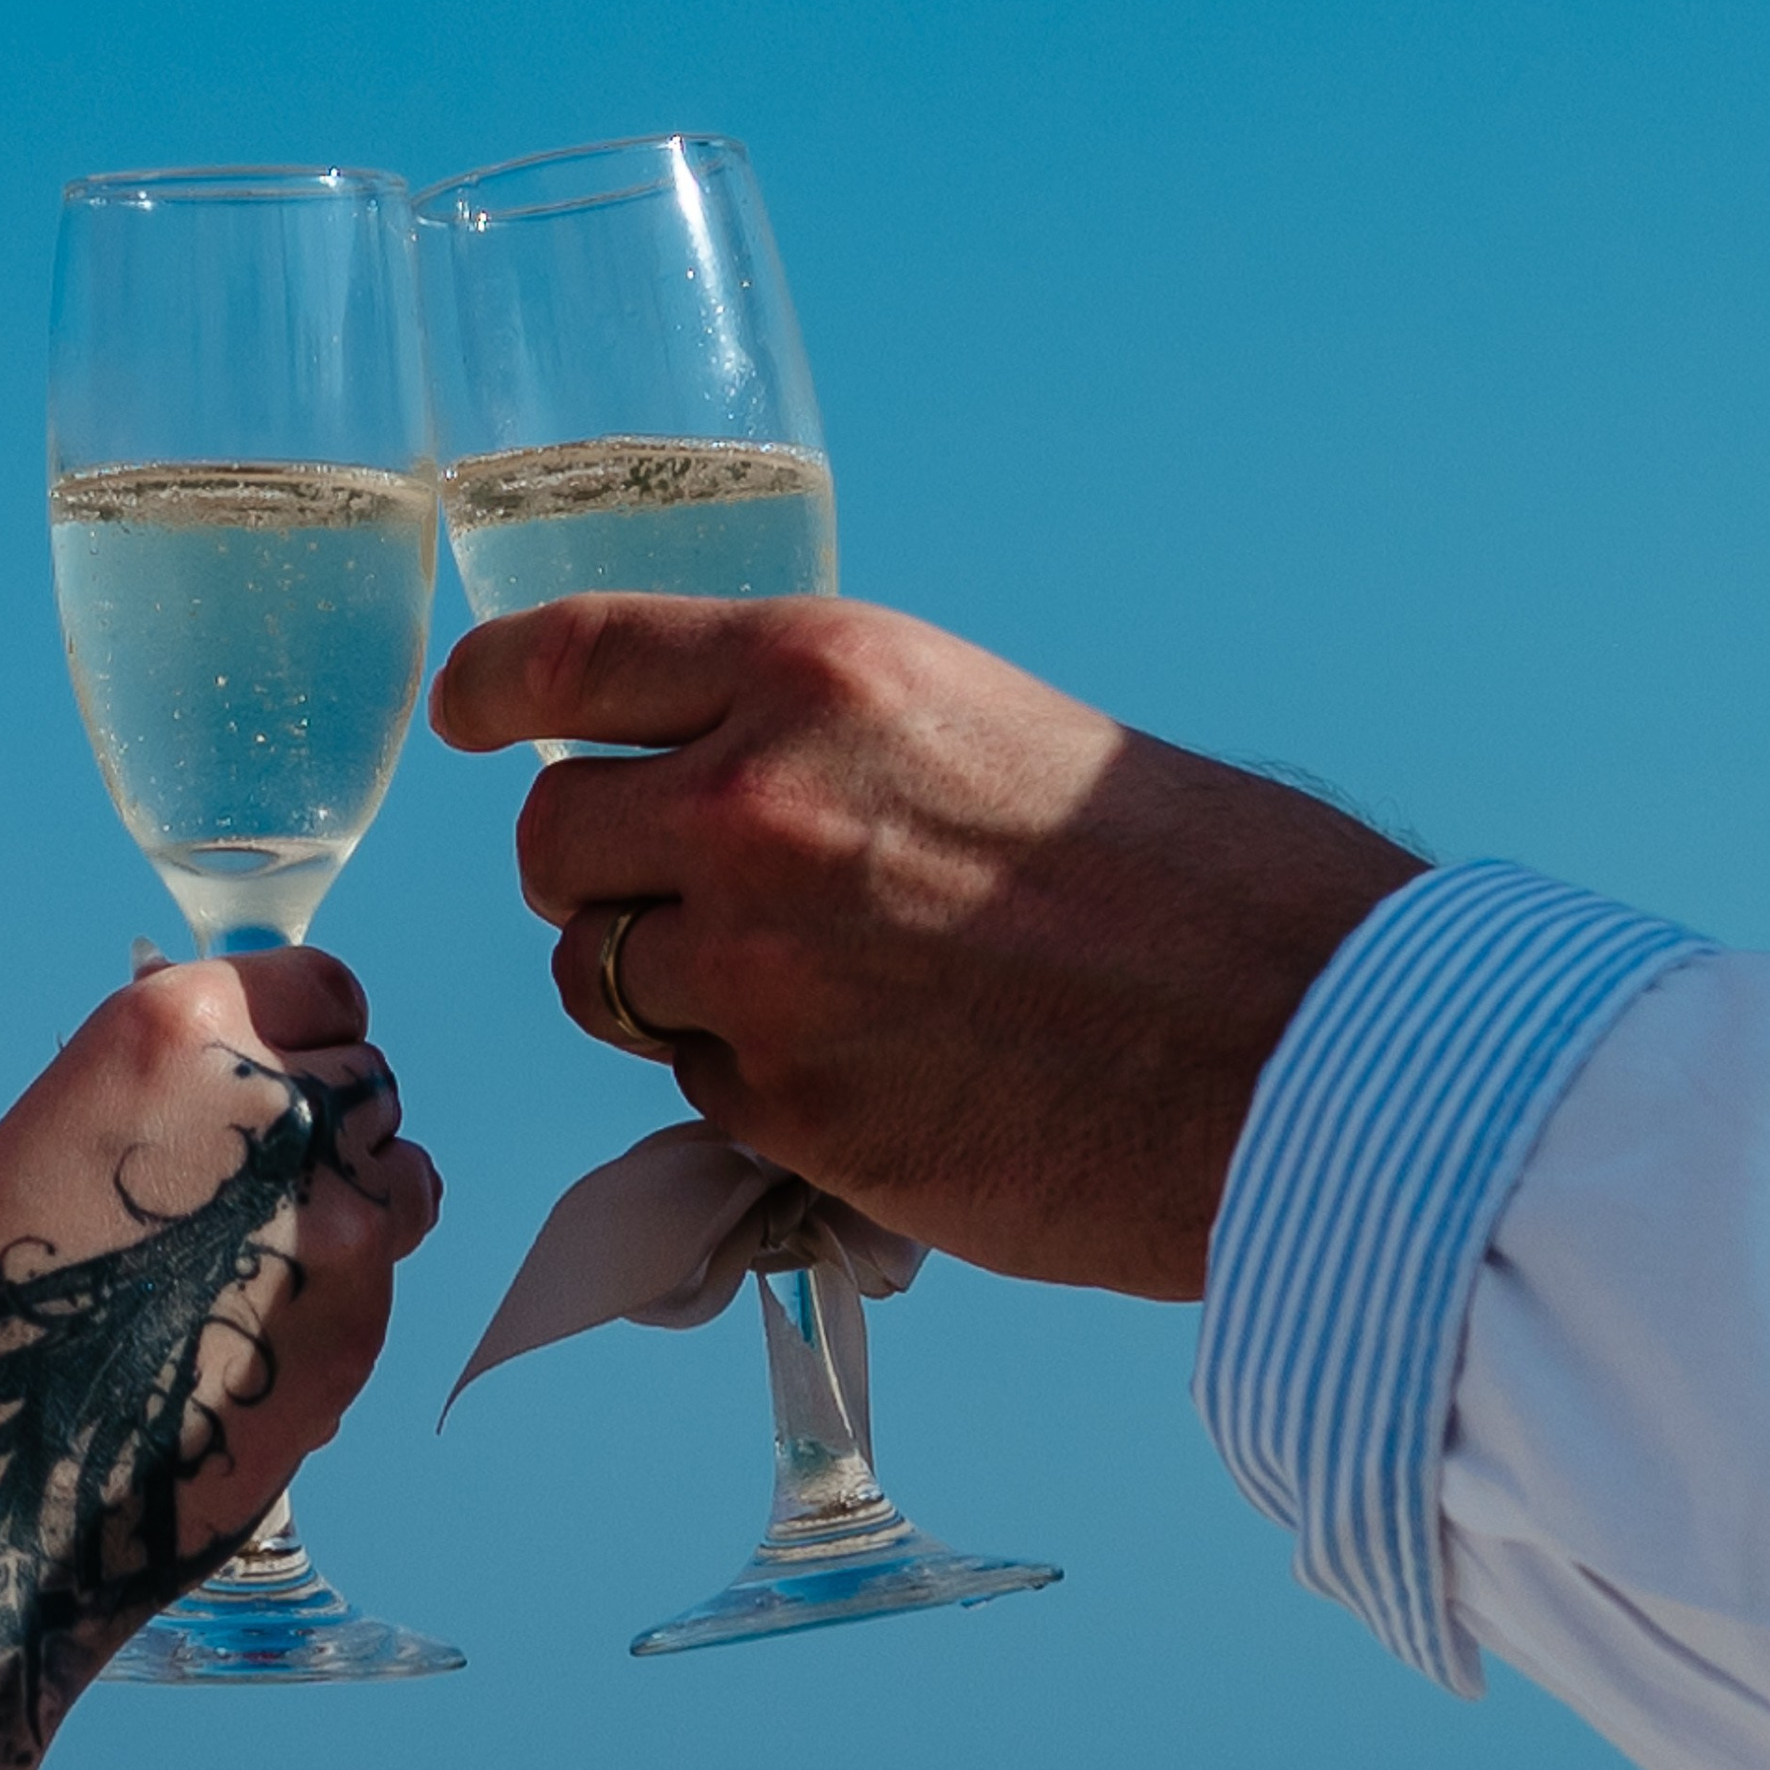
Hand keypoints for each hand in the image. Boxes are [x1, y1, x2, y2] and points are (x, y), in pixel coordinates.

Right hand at [0, 944, 441, 1616]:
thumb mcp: (52, 1136)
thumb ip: (165, 1097)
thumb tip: (235, 1079)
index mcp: (180, 1034)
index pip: (323, 991)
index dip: (304, 1035)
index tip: (282, 1072)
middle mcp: (275, 1107)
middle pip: (367, 1082)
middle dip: (327, 1124)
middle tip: (256, 1191)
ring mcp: (331, 1219)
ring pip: (399, 1175)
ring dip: (352, 1205)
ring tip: (258, 1264)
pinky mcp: (356, 1326)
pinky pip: (384, 1276)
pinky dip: (338, 1295)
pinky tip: (251, 1338)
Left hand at [431, 595, 1418, 1298]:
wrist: (1301, 1044)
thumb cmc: (1180, 873)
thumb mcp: (976, 721)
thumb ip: (817, 736)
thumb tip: (701, 774)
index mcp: (815, 672)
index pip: (566, 657)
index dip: (492, 689)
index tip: (468, 712)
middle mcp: (756, 805)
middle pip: (554, 838)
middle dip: (593, 868)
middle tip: (674, 892)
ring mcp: (759, 968)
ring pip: (601, 974)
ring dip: (665, 984)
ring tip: (813, 987)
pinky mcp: (789, 1111)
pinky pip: (692, 1084)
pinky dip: (748, 1080)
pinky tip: (870, 1066)